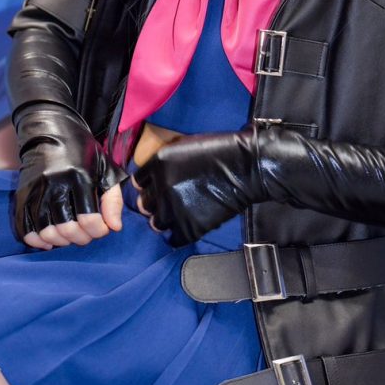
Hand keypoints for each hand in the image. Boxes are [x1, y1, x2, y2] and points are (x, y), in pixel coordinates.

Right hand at [15, 104, 127, 246]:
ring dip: (61, 241)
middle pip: (67, 228)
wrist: (52, 129)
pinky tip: (49, 240)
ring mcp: (36, 189)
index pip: (88, 218)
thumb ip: (113, 198)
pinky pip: (24, 227)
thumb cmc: (83, 151)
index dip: (98, 231)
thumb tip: (115, 227)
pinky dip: (36, 240)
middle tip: (88, 235)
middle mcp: (55, 182)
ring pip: (46, 231)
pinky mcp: (22, 194)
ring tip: (71, 236)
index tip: (103, 228)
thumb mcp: (105, 168)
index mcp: (79, 175)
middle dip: (82, 238)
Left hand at [132, 127, 264, 244]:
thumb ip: (164, 162)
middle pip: (143, 204)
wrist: (247, 167)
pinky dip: (178, 234)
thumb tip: (154, 177)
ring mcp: (174, 208)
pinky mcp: (189, 227)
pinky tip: (187, 225)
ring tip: (181, 213)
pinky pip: (172, 239)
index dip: (148, 185)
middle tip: (171, 200)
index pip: (138, 182)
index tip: (155, 188)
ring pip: (156, 223)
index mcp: (159, 163)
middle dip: (155, 203)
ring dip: (166, 219)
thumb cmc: (221, 152)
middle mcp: (162, 186)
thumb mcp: (185, 146)